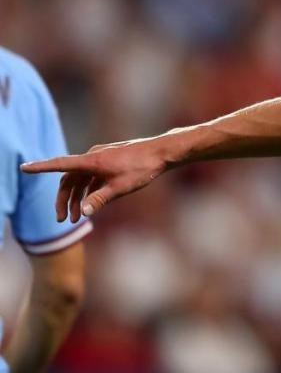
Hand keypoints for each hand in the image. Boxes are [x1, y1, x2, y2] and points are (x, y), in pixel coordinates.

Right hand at [21, 135, 179, 221]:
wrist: (162, 152)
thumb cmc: (142, 168)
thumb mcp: (121, 187)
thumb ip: (100, 199)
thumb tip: (84, 213)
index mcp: (92, 161)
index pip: (60, 164)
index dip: (41, 167)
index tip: (25, 168)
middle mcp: (93, 157)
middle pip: (69, 179)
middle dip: (64, 200)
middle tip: (63, 220)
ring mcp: (101, 158)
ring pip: (81, 179)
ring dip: (77, 198)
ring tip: (78, 218)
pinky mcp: (109, 161)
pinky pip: (92, 177)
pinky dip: (88, 190)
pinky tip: (91, 204)